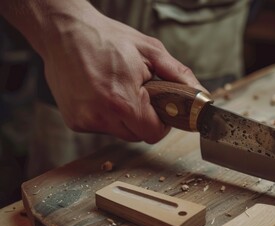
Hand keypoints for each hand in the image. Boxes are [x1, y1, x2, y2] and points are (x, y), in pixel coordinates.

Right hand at [27, 1, 204, 142]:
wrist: (64, 31)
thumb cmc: (107, 38)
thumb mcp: (150, 50)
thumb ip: (179, 75)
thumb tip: (201, 94)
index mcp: (123, 100)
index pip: (154, 133)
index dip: (162, 123)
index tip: (161, 109)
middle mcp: (101, 115)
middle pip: (138, 135)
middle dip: (144, 119)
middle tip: (140, 94)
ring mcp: (85, 120)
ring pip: (120, 133)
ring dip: (126, 118)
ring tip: (119, 91)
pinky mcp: (74, 121)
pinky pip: (102, 127)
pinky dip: (108, 116)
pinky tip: (102, 94)